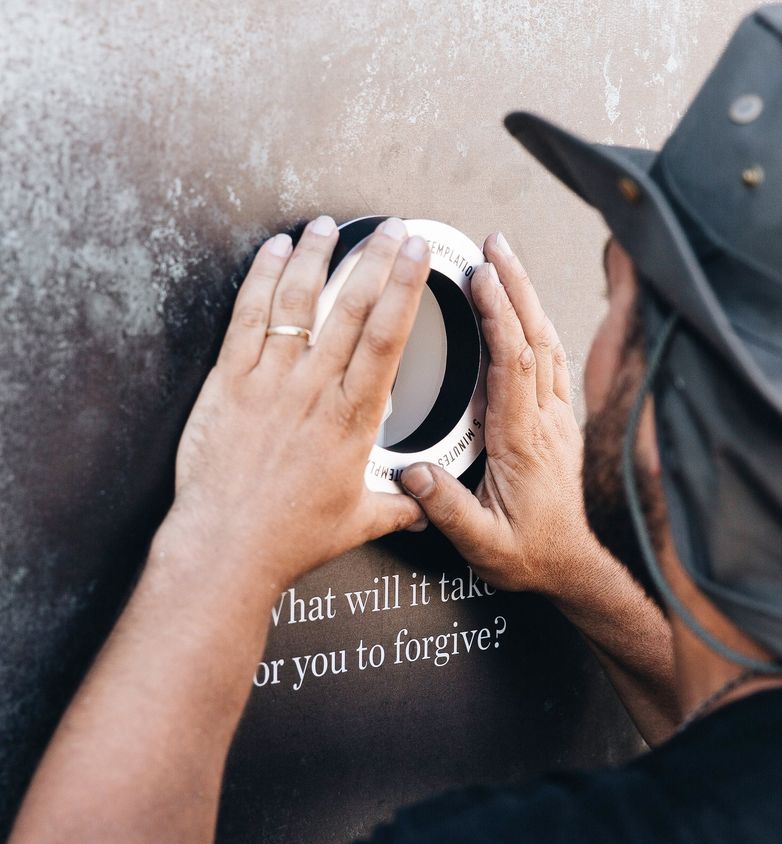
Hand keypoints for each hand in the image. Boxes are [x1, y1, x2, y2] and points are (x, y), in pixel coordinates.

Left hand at [166, 216, 428, 585]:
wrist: (226, 546)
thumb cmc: (290, 536)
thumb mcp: (359, 521)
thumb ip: (398, 504)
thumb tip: (422, 503)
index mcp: (352, 418)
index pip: (387, 338)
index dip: (406, 288)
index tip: (418, 255)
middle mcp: (313, 390)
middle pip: (351, 308)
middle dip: (376, 260)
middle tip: (393, 229)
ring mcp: (269, 381)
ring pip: (298, 302)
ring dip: (317, 258)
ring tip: (330, 226)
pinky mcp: (230, 382)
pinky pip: (248, 317)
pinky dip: (262, 279)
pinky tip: (276, 252)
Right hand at [400, 232, 602, 596]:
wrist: (572, 564)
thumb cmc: (529, 553)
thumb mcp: (483, 545)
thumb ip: (448, 509)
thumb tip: (412, 472)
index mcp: (522, 442)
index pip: (512, 365)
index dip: (498, 316)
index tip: (482, 277)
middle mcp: (545, 422)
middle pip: (534, 339)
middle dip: (515, 286)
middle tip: (495, 245)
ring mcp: (557, 419)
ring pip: (548, 344)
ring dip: (529, 298)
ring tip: (507, 262)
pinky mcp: (559, 422)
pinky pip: (553, 362)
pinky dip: (538, 325)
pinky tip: (526, 309)